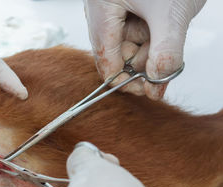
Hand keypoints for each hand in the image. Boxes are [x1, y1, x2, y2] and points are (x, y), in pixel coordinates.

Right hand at [83, 0, 205, 99]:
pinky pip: (134, 31)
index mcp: (101, 7)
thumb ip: (166, 52)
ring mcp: (113, 7)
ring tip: (166, 31)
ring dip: (149, 47)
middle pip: (116, 52)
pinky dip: (151, 37)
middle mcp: (101, 9)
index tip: (143, 91)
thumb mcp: (172, 14)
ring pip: (127, 43)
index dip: (123, 80)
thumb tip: (156, 85)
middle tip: (163, 63)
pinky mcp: (126, 6)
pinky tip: (163, 28)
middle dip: (142, 61)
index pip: (106, 57)